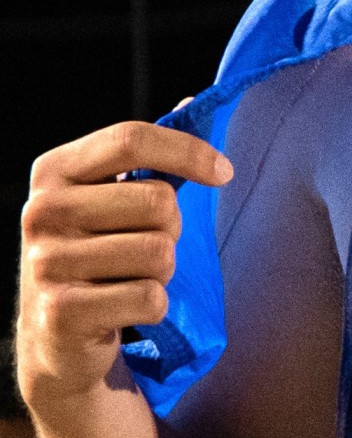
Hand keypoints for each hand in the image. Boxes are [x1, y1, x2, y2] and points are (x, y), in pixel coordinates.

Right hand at [18, 123, 229, 406]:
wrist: (57, 335)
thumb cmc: (99, 253)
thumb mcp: (111, 198)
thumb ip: (148, 156)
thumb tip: (196, 102)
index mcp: (54, 172)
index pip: (131, 138)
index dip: (188, 151)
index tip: (225, 172)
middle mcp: (41, 212)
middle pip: (158, 201)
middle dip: (172, 229)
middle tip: (146, 247)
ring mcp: (46, 262)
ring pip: (159, 253)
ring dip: (162, 272)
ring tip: (129, 279)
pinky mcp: (61, 311)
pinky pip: (149, 298)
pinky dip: (153, 307)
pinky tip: (123, 309)